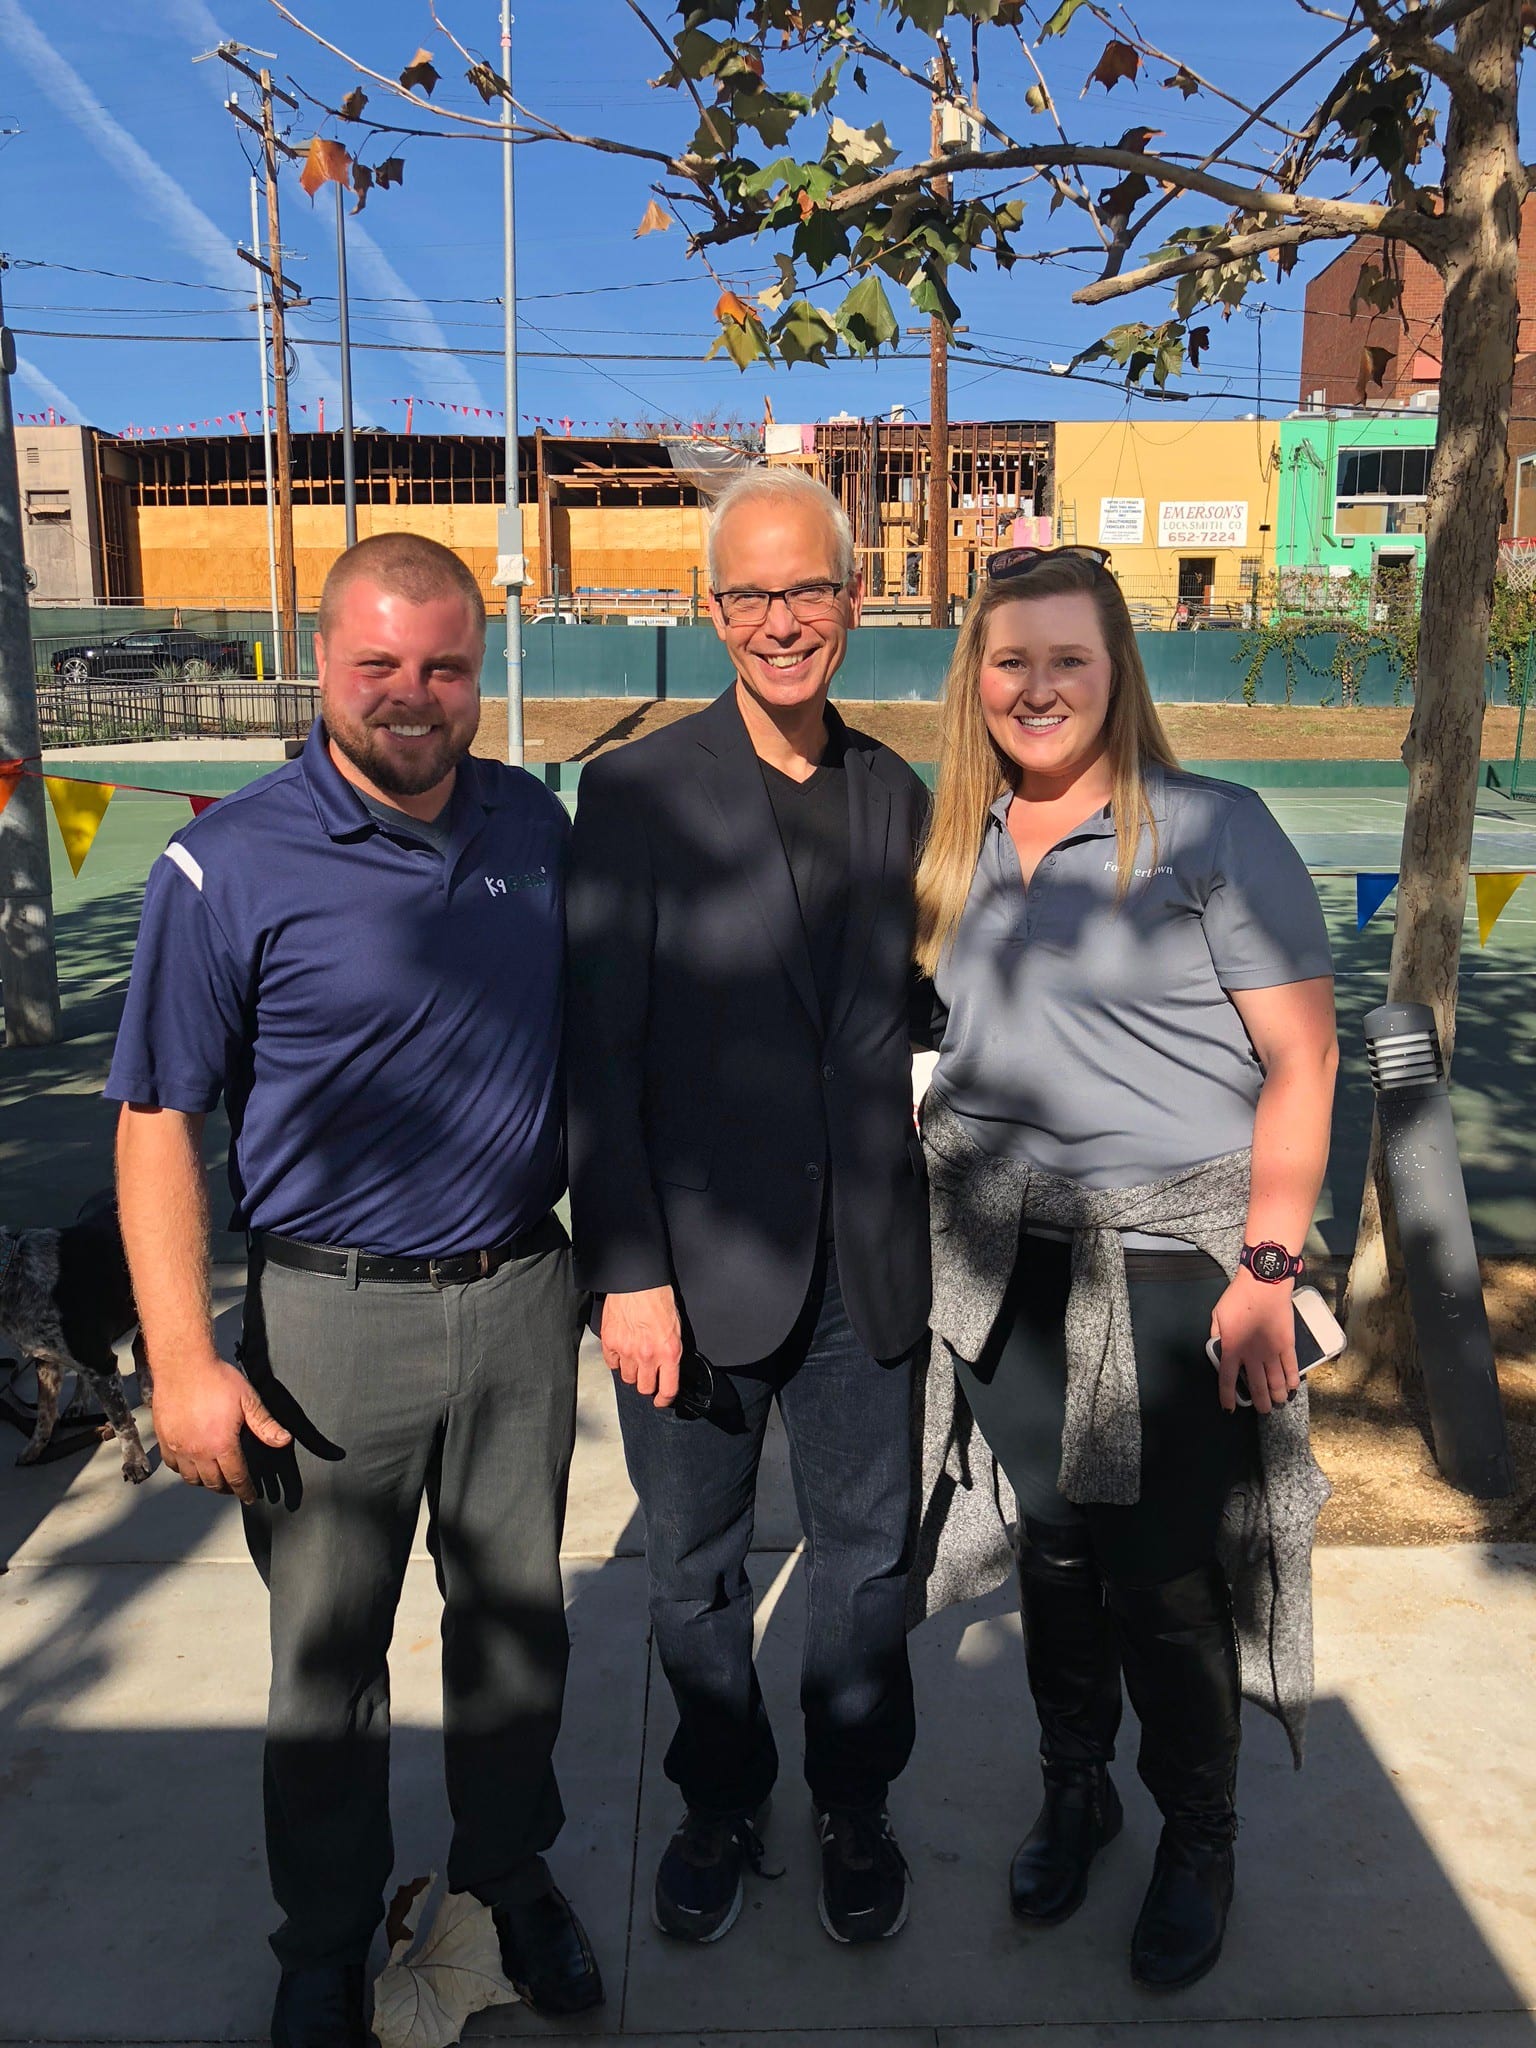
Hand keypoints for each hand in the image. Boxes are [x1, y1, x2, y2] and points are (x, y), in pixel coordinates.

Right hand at [150, 1353, 292, 1503]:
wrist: (183, 1365)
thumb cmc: (216, 1379)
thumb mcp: (248, 1400)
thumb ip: (265, 1424)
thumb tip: (284, 1440)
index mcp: (221, 1445)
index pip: (236, 1477)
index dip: (244, 1490)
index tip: (250, 1497)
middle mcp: (198, 1452)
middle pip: (213, 1482)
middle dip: (226, 1488)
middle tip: (234, 1488)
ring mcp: (179, 1447)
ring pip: (191, 1478)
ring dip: (205, 1482)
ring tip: (214, 1478)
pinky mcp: (165, 1440)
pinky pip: (173, 1466)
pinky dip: (184, 1471)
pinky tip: (191, 1465)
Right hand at [601, 1287, 682, 1408]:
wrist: (637, 1281)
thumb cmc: (658, 1298)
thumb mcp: (676, 1328)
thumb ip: (671, 1352)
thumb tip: (668, 1370)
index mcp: (669, 1352)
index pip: (668, 1389)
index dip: (665, 1400)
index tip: (662, 1400)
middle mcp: (648, 1355)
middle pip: (645, 1388)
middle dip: (648, 1385)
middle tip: (648, 1377)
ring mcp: (627, 1350)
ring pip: (627, 1378)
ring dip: (632, 1372)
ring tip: (634, 1359)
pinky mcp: (610, 1343)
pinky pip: (612, 1364)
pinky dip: (616, 1361)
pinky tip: (622, 1350)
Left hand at [1209, 1273, 1299, 1416]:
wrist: (1263, 1285)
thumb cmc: (1238, 1297)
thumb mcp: (1217, 1315)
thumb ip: (1217, 1334)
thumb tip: (1218, 1347)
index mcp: (1232, 1349)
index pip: (1227, 1380)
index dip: (1228, 1397)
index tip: (1229, 1408)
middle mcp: (1252, 1355)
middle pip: (1256, 1387)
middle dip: (1259, 1402)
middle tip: (1263, 1410)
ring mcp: (1272, 1352)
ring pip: (1275, 1382)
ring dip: (1276, 1396)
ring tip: (1277, 1403)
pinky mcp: (1288, 1344)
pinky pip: (1292, 1367)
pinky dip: (1293, 1380)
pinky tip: (1292, 1388)